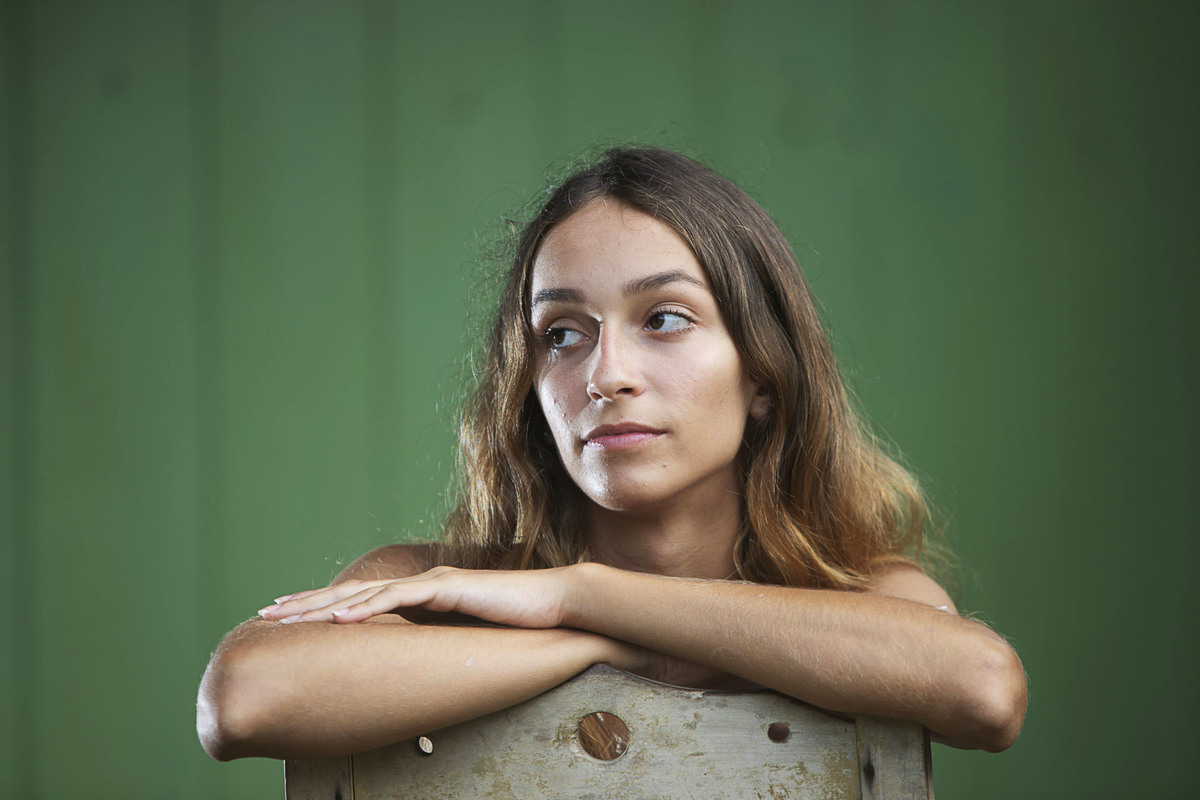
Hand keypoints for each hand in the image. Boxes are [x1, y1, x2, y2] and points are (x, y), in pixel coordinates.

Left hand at [257, 566, 575, 628]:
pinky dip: (369, 606)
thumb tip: (417, 670)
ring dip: (325, 604)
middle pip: (354, 592)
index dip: (324, 607)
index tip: (290, 617)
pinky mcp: (450, 588)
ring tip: (290, 615)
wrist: (558, 603)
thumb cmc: (519, 624)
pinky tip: (342, 616)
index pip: (364, 600)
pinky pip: (401, 598)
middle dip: (309, 603)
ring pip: (368, 592)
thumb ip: (442, 644)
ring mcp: (434, 582)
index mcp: (422, 596)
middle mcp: (421, 583)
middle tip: (268, 612)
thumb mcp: (468, 639)